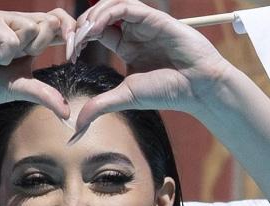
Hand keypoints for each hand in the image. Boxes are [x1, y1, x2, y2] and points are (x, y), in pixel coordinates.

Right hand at [0, 11, 74, 115]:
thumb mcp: (22, 89)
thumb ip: (45, 95)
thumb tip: (66, 113)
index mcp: (32, 36)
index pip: (60, 20)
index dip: (71, 32)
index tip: (72, 53)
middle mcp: (19, 23)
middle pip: (50, 23)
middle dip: (38, 48)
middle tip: (14, 58)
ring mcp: (3, 21)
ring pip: (31, 29)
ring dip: (15, 52)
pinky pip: (10, 39)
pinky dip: (0, 55)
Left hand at [69, 0, 235, 135]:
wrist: (198, 87)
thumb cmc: (168, 91)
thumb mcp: (125, 97)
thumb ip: (99, 106)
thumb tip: (76, 129)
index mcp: (126, 46)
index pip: (95, 32)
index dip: (79, 39)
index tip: (71, 56)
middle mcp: (134, 31)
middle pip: (99, 15)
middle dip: (81, 26)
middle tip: (72, 44)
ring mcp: (144, 23)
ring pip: (111, 4)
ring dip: (92, 16)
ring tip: (83, 34)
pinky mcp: (154, 18)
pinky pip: (126, 5)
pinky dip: (108, 13)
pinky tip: (97, 28)